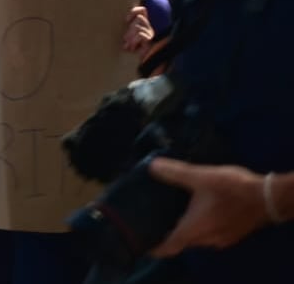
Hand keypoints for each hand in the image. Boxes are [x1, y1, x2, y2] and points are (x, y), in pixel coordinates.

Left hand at [123, 5, 153, 52]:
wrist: (134, 62)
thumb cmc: (127, 48)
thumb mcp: (125, 35)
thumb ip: (125, 27)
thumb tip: (124, 19)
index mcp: (141, 24)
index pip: (142, 10)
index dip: (135, 11)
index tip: (126, 20)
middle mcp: (147, 27)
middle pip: (139, 18)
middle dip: (130, 28)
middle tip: (125, 40)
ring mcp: (150, 33)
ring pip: (138, 26)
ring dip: (130, 36)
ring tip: (128, 45)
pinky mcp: (150, 40)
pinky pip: (141, 34)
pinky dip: (134, 41)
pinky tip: (132, 48)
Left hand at [149, 160, 273, 256]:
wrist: (269, 197)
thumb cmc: (232, 189)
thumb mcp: (200, 176)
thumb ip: (175, 172)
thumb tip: (152, 166)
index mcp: (194, 230)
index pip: (169, 247)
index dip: (155, 247)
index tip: (144, 240)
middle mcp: (207, 240)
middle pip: (183, 241)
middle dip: (170, 232)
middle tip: (156, 216)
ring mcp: (222, 239)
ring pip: (198, 237)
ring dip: (188, 227)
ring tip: (175, 210)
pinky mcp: (234, 234)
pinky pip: (211, 233)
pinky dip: (202, 225)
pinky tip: (200, 210)